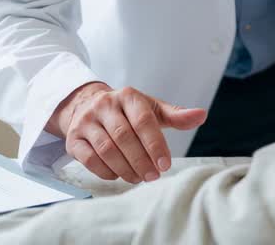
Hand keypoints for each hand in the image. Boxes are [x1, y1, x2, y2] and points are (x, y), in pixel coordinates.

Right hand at [49, 82, 206, 182]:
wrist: (87, 106)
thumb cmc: (127, 111)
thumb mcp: (151, 108)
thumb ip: (175, 115)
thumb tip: (201, 115)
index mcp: (128, 96)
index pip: (143, 120)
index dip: (155, 144)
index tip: (165, 164)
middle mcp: (104, 105)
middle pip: (124, 137)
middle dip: (141, 160)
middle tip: (153, 176)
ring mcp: (86, 121)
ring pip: (106, 149)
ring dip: (124, 168)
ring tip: (139, 178)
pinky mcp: (73, 138)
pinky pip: (89, 159)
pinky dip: (105, 171)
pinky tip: (119, 175)